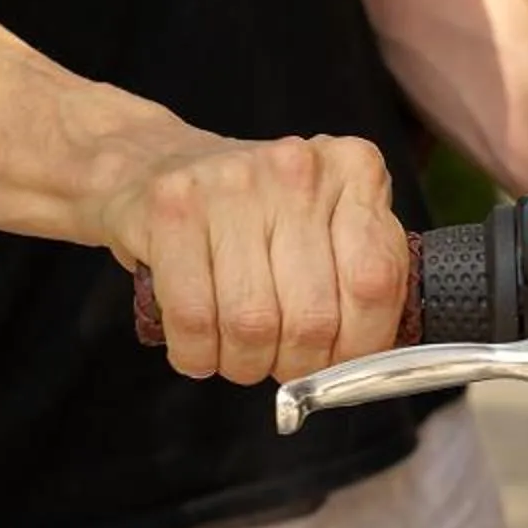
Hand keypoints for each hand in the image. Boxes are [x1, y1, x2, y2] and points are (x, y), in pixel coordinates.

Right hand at [94, 131, 408, 383]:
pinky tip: (199, 350)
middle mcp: (297, 168)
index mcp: (353, 171)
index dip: (358, 346)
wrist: (153, 162)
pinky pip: (194, 317)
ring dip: (246, 364)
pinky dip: (197, 354)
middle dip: (298, 365)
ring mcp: (230, 182)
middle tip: (284, 366)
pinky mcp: (171, 206)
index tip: (340, 363)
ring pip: (253, 325)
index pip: (374, 284)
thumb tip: (371, 364)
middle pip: (313, 317)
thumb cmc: (257, 213)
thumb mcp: (330, 229)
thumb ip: (365, 278)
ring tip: (240, 356)